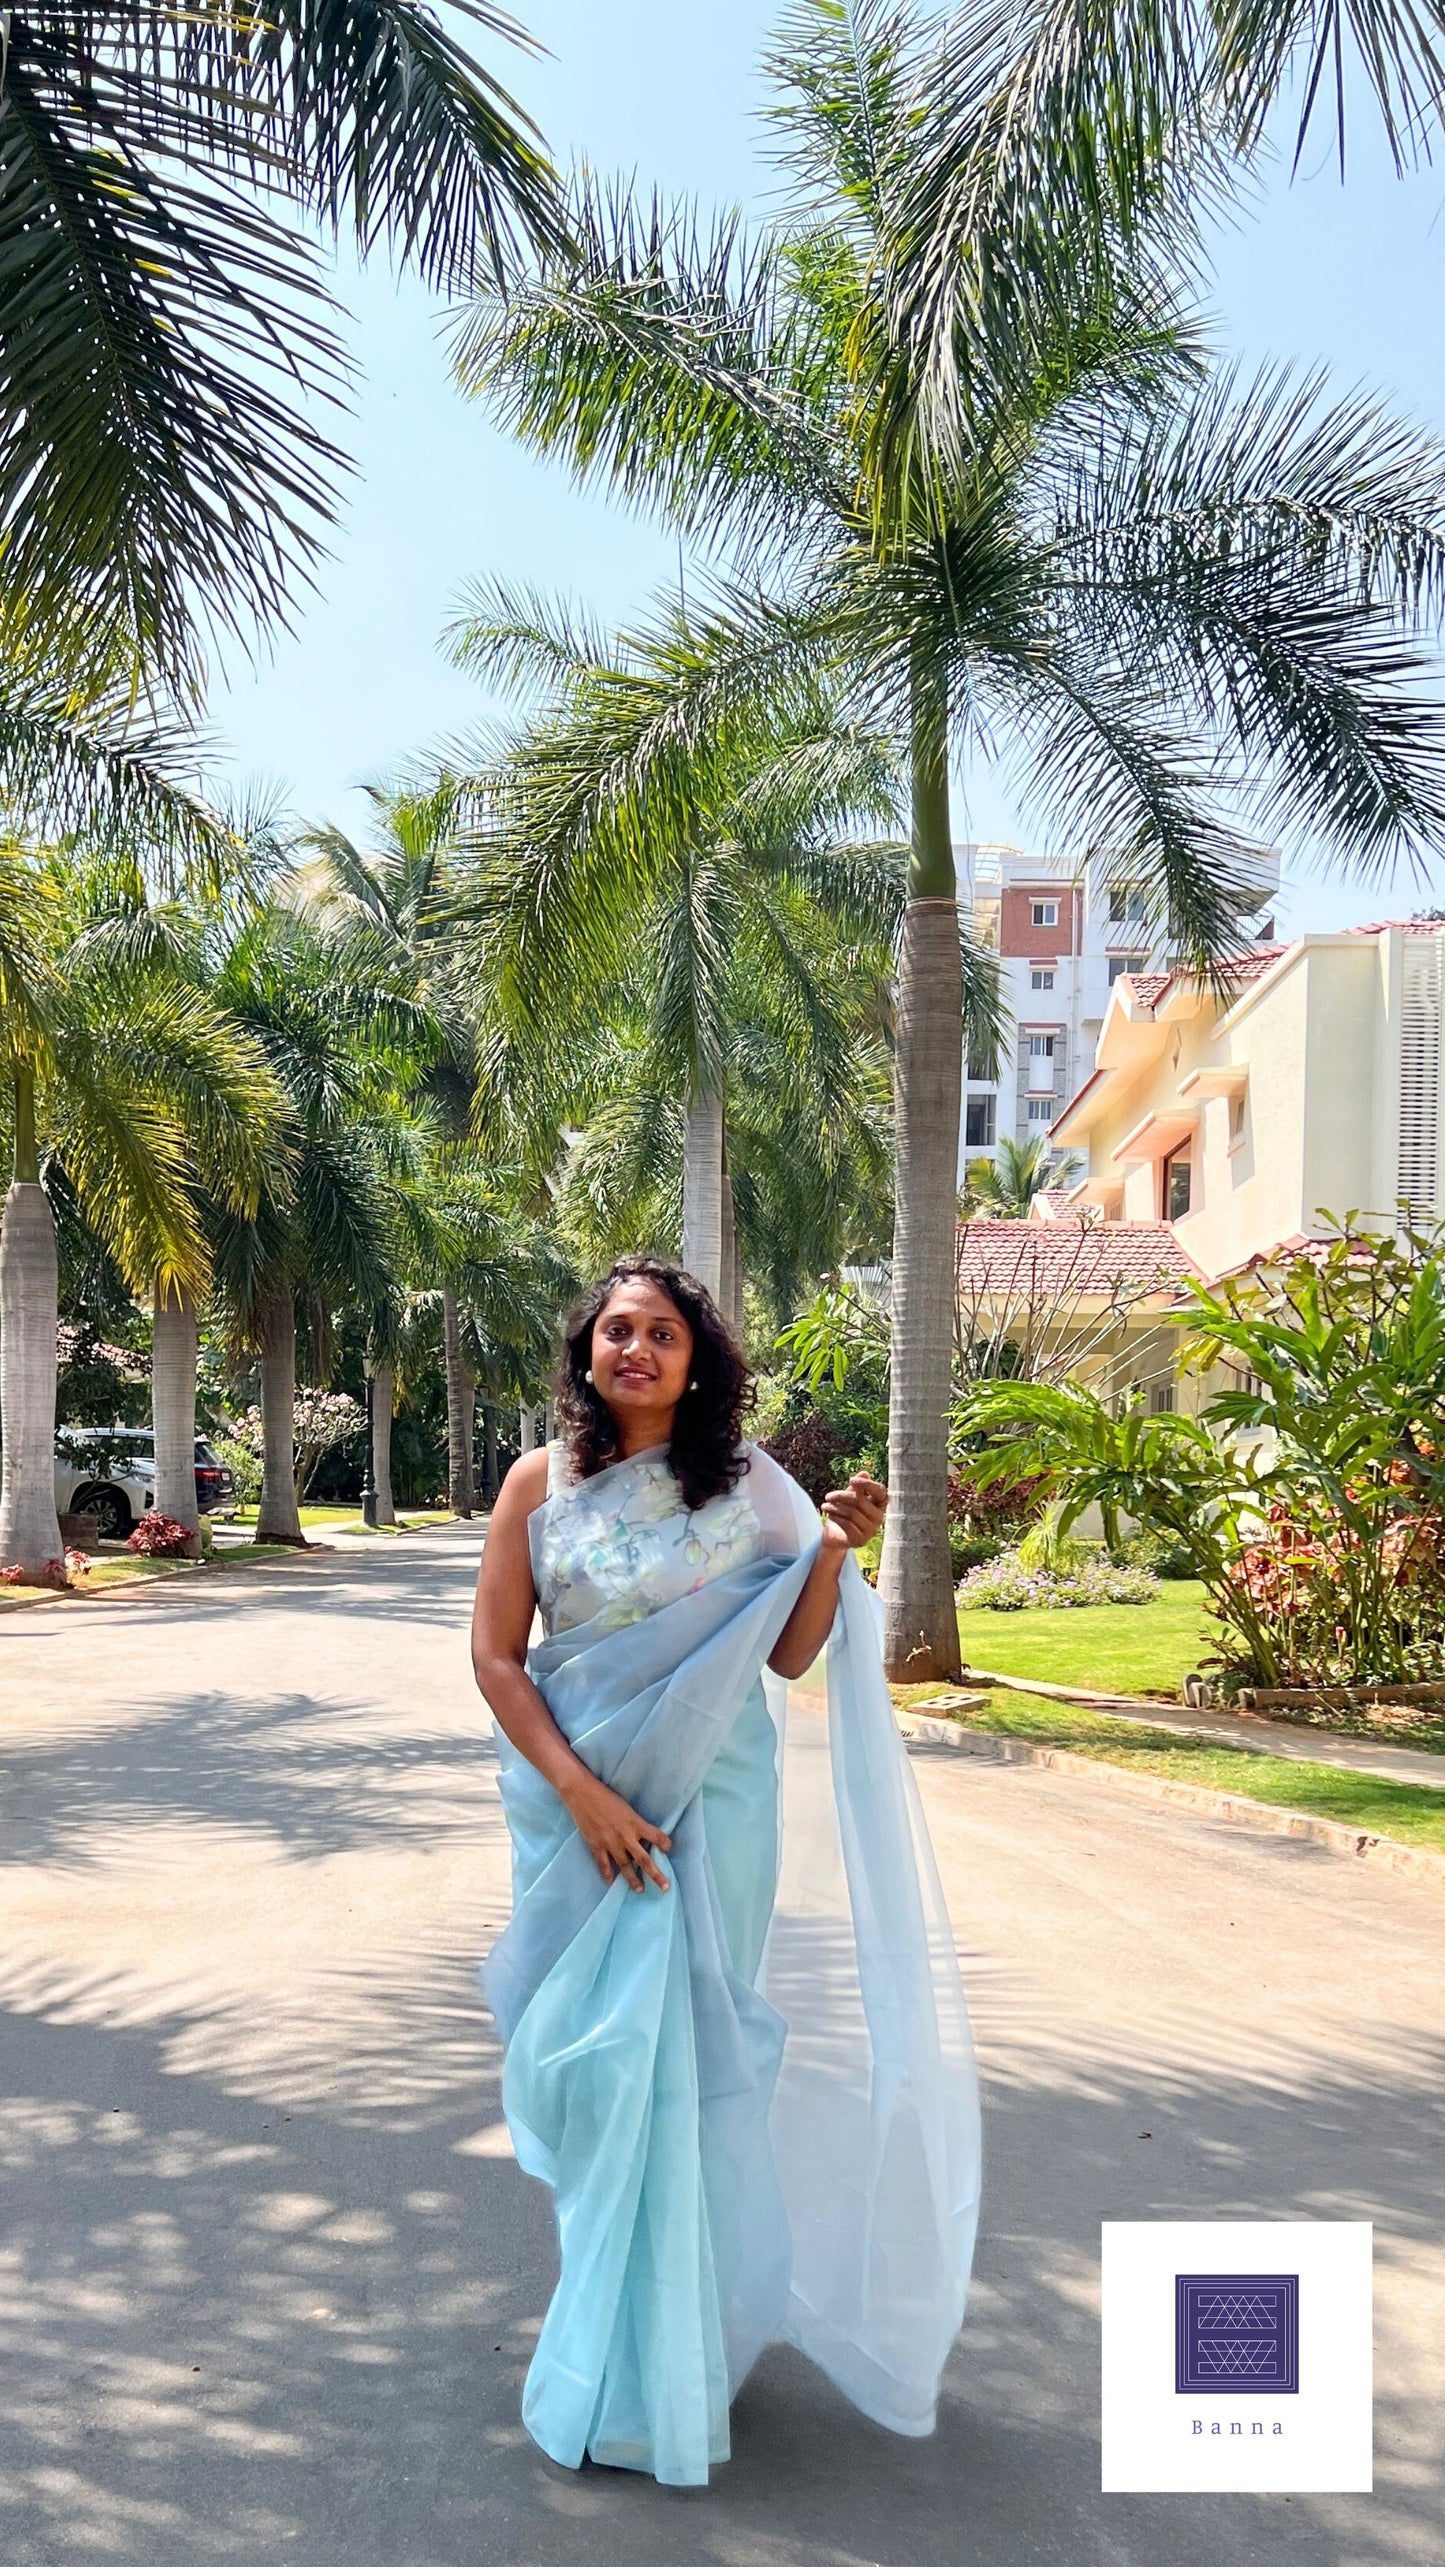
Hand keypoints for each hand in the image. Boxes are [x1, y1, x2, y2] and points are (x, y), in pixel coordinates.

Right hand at [564, 1769, 672, 1892]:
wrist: (582, 1793)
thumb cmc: (606, 1796)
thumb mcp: (626, 1807)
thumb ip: (634, 1822)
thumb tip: (641, 1834)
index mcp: (635, 1823)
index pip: (656, 1836)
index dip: (665, 1843)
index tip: (669, 1848)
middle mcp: (625, 1836)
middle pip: (644, 1860)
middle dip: (655, 1874)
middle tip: (665, 1887)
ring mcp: (610, 1843)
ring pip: (625, 1866)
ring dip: (633, 1880)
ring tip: (640, 1890)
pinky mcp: (596, 1845)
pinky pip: (603, 1864)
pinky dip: (607, 1874)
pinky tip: (611, 1882)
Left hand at [820, 1472, 888, 1552]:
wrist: (837, 1534)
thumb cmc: (845, 1511)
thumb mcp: (849, 1496)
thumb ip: (857, 1486)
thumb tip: (865, 1473)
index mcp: (880, 1504)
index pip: (880, 1491)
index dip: (867, 1484)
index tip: (851, 1480)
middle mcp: (879, 1517)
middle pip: (860, 1500)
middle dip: (841, 1496)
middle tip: (828, 1496)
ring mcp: (871, 1530)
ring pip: (851, 1512)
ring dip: (834, 1507)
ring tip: (825, 1506)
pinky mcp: (861, 1540)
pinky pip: (847, 1524)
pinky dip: (835, 1517)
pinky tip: (829, 1515)